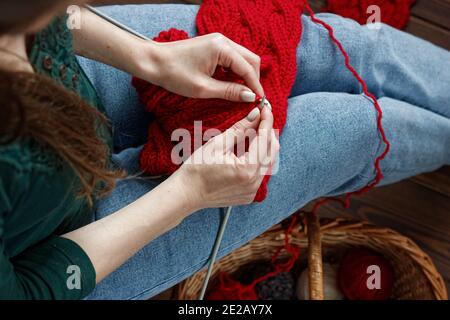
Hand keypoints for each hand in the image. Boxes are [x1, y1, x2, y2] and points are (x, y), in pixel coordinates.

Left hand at [137, 33, 263, 101]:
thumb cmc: (174, 74)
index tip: (261, 101)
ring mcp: (218, 41)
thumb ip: (229, 91)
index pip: (248, 68)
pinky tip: (232, 84)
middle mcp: (223, 40)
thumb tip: (251, 96)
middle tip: (253, 98)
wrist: (153, 62)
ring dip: (245, 76)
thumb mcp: (203, 88)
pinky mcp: (213, 46)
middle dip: (253, 79)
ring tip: (243, 94)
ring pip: (243, 59)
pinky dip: (236, 71)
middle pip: (250, 60)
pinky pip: (232, 58)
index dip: (256, 86)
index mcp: (221, 48)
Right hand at [172, 105, 279, 210]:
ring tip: (253, 131)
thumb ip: (240, 129)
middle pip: (272, 150)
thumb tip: (255, 115)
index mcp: (247, 168)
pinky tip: (247, 149)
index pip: (265, 139)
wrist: (187, 193)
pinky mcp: (249, 194)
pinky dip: (258, 158)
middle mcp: (254, 182)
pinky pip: (260, 172)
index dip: (266, 120)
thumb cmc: (197, 169)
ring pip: (268, 161)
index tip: (265, 108)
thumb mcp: (217, 144)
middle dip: (268, 131)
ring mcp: (252, 190)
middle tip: (261, 117)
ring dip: (263, 145)